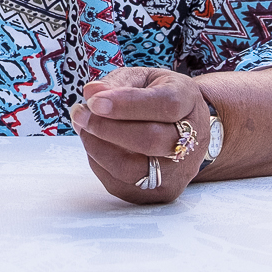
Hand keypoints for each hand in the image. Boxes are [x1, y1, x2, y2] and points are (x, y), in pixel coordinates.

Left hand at [70, 67, 210, 203]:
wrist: (185, 128)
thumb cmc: (157, 97)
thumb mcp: (143, 78)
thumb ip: (118, 82)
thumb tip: (91, 92)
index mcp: (189, 101)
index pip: (165, 105)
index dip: (126, 104)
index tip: (93, 101)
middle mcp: (192, 140)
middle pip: (150, 140)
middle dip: (106, 128)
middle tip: (79, 114)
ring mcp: (178, 171)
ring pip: (133, 169)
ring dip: (98, 148)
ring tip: (83, 128)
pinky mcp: (161, 192)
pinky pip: (121, 184)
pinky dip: (99, 163)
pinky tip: (95, 145)